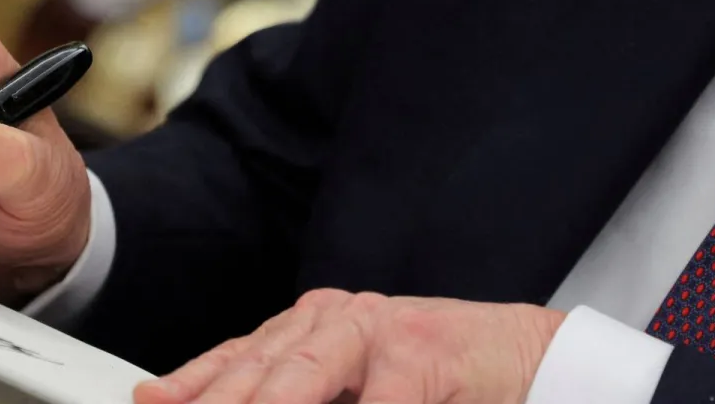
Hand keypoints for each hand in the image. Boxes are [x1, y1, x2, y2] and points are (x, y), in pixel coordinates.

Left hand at [133, 290, 564, 403]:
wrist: (525, 357)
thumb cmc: (434, 382)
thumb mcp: (353, 388)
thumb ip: (297, 393)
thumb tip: (212, 401)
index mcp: (314, 324)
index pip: (236, 359)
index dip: (189, 385)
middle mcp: (338, 318)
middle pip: (257, 370)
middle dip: (213, 403)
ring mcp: (380, 333)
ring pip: (300, 376)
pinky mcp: (421, 358)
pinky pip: (375, 403)